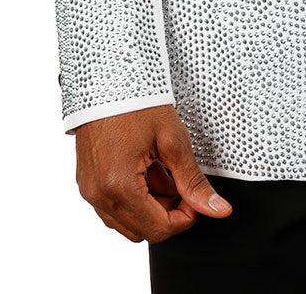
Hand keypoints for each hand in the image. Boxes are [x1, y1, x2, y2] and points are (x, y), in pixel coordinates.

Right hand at [74, 105, 232, 242]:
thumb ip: (193, 181)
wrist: (106, 76)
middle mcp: (98, 194)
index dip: (185, 217)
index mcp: (118, 185)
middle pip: (142, 230)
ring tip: (163, 168)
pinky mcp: (86, 181)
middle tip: (180, 180)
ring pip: (127, 221)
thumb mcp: (173, 139)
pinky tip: (147, 167)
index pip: (158, 230)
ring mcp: (89, 189)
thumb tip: (218, 209)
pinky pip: (112, 206)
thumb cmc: (137, 100)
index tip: (194, 196)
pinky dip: (134, 196)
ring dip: (151, 205)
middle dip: (168, 211)